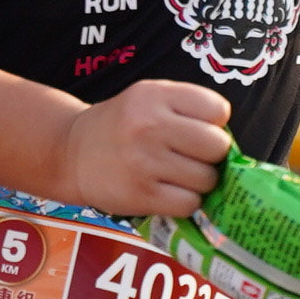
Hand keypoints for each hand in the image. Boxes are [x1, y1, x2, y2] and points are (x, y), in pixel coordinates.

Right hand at [49, 77, 236, 220]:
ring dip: (198, 182)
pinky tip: (169, 192)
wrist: (69, 152)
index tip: (197, 130)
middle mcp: (150, 125)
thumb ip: (186, 109)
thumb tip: (230, 145)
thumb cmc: (120, 126)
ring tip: (178, 176)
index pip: (217, 109)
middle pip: (217, 146)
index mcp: (155, 95)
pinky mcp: (141, 194)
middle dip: (211, 156)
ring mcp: (145, 162)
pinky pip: (188, 203)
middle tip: (192, 157)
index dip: (214, 123)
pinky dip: (185, 202)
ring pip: (206, 179)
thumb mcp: (147, 99)